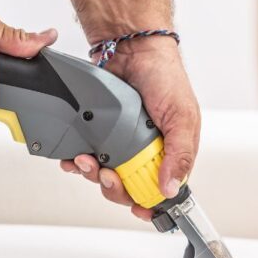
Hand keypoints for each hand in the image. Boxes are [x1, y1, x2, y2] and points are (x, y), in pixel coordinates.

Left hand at [61, 35, 200, 221]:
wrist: (132, 47)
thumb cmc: (165, 77)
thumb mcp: (182, 116)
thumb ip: (180, 153)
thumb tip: (171, 187)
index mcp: (171, 152)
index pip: (160, 190)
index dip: (149, 204)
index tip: (138, 209)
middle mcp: (145, 151)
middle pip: (128, 189)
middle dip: (115, 188)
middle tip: (108, 174)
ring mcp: (120, 143)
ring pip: (104, 176)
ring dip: (93, 174)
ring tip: (88, 160)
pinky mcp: (98, 132)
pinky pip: (85, 157)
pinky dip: (77, 161)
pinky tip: (74, 155)